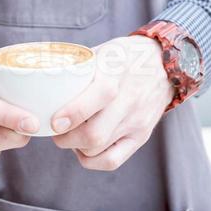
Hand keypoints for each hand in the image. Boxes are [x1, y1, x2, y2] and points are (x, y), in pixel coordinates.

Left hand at [50, 36, 172, 171]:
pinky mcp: (141, 136)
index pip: (101, 94)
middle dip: (65, 138)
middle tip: (54, 130)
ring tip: (69, 136)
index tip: (53, 121)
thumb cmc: (126, 56)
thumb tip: (46, 78)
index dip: (74, 112)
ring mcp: (137, 121)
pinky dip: (92, 160)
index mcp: (118, 72)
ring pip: (99, 149)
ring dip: (76, 147)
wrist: (164, 65)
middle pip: (95, 133)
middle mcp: (130, 99)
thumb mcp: (104, 50)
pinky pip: (113, 161)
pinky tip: (84, 149)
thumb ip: (79, 65)